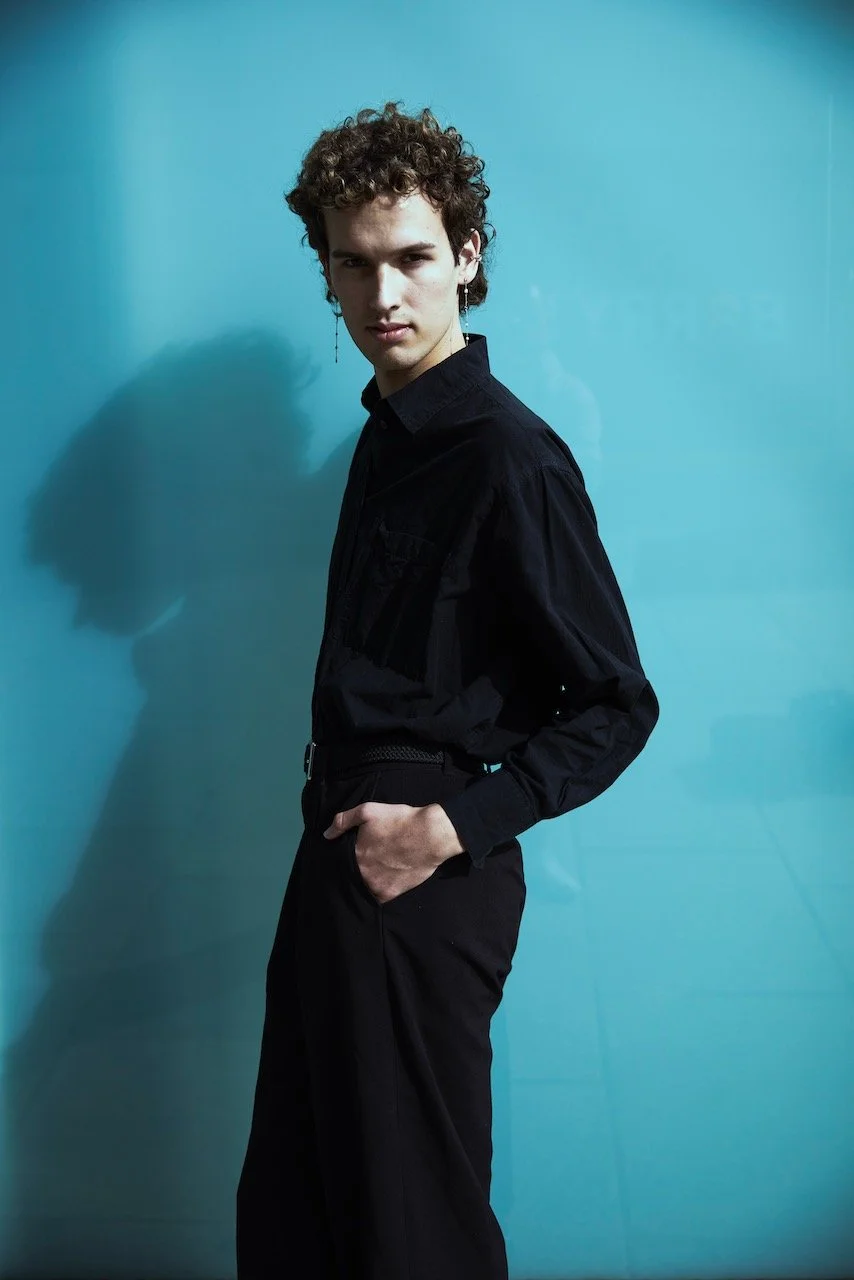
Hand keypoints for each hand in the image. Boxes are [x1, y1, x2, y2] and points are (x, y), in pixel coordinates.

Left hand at [323, 801, 463, 904]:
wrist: (431, 835)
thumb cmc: (400, 820)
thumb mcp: (369, 811)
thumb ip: (344, 821)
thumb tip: (326, 835)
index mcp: (355, 855)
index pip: (339, 862)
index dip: (343, 858)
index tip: (350, 854)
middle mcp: (362, 874)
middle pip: (351, 875)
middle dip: (355, 869)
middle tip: (366, 861)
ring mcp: (376, 886)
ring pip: (363, 886)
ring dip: (365, 881)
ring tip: (373, 871)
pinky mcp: (391, 893)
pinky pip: (377, 896)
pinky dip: (376, 890)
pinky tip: (382, 880)